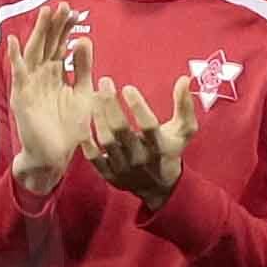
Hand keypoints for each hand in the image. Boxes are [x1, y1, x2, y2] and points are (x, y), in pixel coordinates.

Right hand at [7, 7, 100, 188]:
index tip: (74, 11)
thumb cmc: (70, 128)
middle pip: (47, 44)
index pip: (61, 45)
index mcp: (56, 74)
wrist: (56, 156)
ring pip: (34, 53)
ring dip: (38, 34)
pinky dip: (15, 58)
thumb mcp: (84, 93)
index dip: (66, 28)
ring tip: (44, 13)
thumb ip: (85, 68)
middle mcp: (41, 76)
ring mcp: (30, 85)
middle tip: (62, 5)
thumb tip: (84, 40)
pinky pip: (18, 74)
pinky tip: (13, 41)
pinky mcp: (21, 97)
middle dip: (54, 25)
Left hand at [82, 82, 197, 204]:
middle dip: (111, 104)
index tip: (128, 88)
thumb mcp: (184, 130)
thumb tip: (184, 79)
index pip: (148, 125)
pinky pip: (94, 157)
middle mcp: (140, 157)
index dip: (138, 106)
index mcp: (159, 146)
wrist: (159, 188)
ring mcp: (123, 167)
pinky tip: (82, 121)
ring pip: (106, 141)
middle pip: (121, 130)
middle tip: (105, 82)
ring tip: (94, 95)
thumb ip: (184, 105)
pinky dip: (86, 141)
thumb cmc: (170, 150)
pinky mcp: (109, 174)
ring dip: (98, 117)